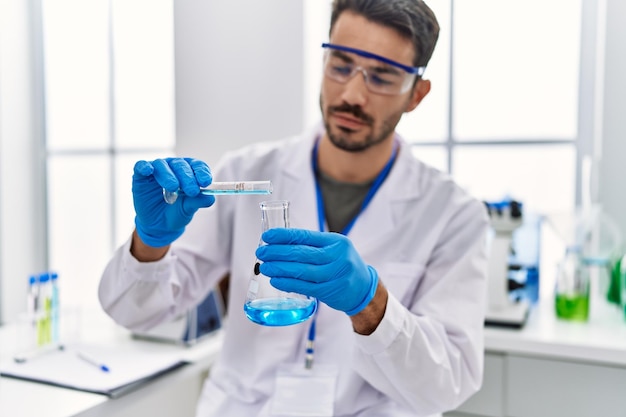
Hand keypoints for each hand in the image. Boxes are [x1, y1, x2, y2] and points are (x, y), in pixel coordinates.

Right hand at [132, 157, 215, 246]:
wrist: (159, 225)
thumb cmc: (176, 212)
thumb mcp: (188, 209)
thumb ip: (197, 202)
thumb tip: (210, 198)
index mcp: (188, 172)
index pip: (197, 166)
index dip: (201, 172)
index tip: (205, 182)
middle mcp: (173, 167)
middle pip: (181, 165)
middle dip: (187, 177)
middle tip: (192, 190)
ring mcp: (156, 170)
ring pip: (162, 165)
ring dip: (168, 175)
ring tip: (174, 187)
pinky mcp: (141, 176)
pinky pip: (141, 166)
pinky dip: (144, 167)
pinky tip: (148, 170)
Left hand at [255, 229, 377, 315]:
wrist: (364, 289)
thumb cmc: (342, 265)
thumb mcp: (334, 249)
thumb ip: (312, 246)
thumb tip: (279, 244)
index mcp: (336, 242)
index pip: (305, 236)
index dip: (284, 236)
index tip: (267, 236)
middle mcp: (337, 257)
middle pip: (301, 253)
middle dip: (277, 252)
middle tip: (261, 252)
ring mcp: (335, 275)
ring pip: (301, 271)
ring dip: (279, 268)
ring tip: (264, 267)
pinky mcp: (331, 291)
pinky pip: (305, 286)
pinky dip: (288, 283)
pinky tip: (276, 280)